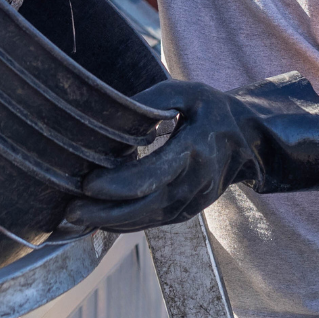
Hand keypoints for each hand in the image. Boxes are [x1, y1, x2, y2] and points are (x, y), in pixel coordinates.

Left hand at [65, 72, 318, 231]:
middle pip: (148, 206)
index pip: (155, 174)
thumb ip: (156, 99)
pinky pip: (153, 222)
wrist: (247, 140)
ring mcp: (193, 201)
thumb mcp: (187, 92)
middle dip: (107, 213)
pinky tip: (96, 221)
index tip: (88, 183)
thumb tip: (120, 110)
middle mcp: (196, 182)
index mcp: (197, 149)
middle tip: (71, 209)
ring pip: (149, 220)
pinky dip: (124, 225)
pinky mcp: (187, 211)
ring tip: (74, 217)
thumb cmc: (210, 109)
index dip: (120, 184)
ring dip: (110, 223)